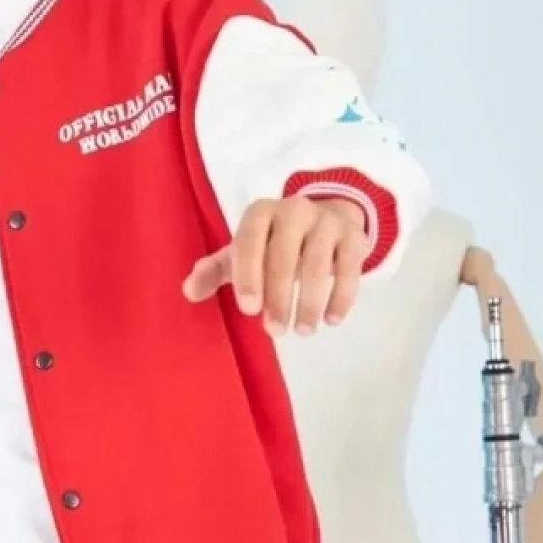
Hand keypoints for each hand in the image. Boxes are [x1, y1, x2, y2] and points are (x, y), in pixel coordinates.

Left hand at [182, 195, 368, 334]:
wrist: (326, 220)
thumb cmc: (275, 243)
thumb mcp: (243, 252)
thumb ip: (215, 270)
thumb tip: (188, 292)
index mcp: (260, 213)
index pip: (249, 241)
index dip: (248, 275)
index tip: (249, 309)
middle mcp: (294, 210)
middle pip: (284, 256)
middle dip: (279, 297)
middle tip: (275, 331)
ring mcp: (326, 222)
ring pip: (319, 265)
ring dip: (310, 303)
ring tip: (304, 331)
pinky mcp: (353, 237)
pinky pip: (349, 269)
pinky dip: (342, 297)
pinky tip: (332, 320)